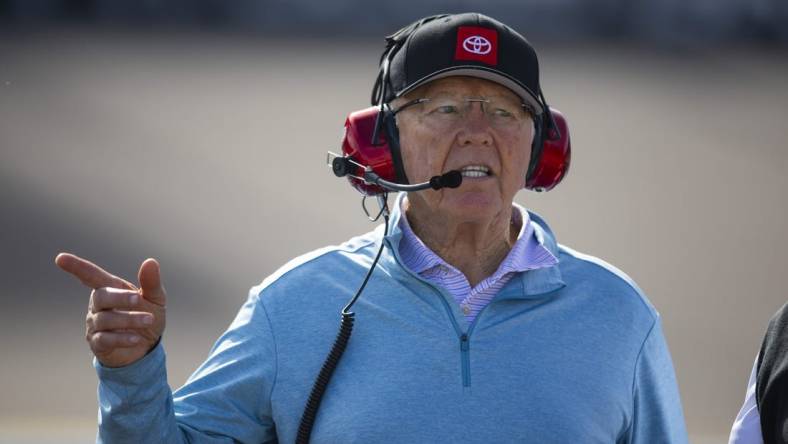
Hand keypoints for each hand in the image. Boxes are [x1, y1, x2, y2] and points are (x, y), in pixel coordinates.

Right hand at [55, 253, 166, 367]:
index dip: (76, 267)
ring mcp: (95, 324)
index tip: (60, 258)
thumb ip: (151, 282)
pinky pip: (105, 339)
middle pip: (100, 297)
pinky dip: (121, 338)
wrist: (148, 345)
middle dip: (119, 297)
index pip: (91, 275)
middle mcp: (98, 305)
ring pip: (105, 319)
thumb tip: (150, 261)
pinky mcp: (97, 343)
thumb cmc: (148, 315)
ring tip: (148, 320)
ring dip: (128, 319)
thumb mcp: (155, 298)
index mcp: (111, 288)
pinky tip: (136, 338)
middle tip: (138, 299)